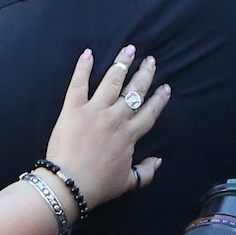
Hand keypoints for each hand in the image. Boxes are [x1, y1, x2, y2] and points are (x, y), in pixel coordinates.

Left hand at [45, 46, 167, 208]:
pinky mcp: (73, 108)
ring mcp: (95, 111)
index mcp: (129, 135)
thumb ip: (146, 172)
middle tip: (150, 60)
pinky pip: (79, 83)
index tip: (165, 87)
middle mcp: (116, 118)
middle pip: (135, 90)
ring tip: (129, 49)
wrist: (70, 184)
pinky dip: (83, 67)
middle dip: (144, 73)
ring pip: (112, 81)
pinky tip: (88, 53)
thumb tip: (158, 161)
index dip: (159, 98)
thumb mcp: (128, 183)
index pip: (149, 112)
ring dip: (122, 63)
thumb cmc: (98, 185)